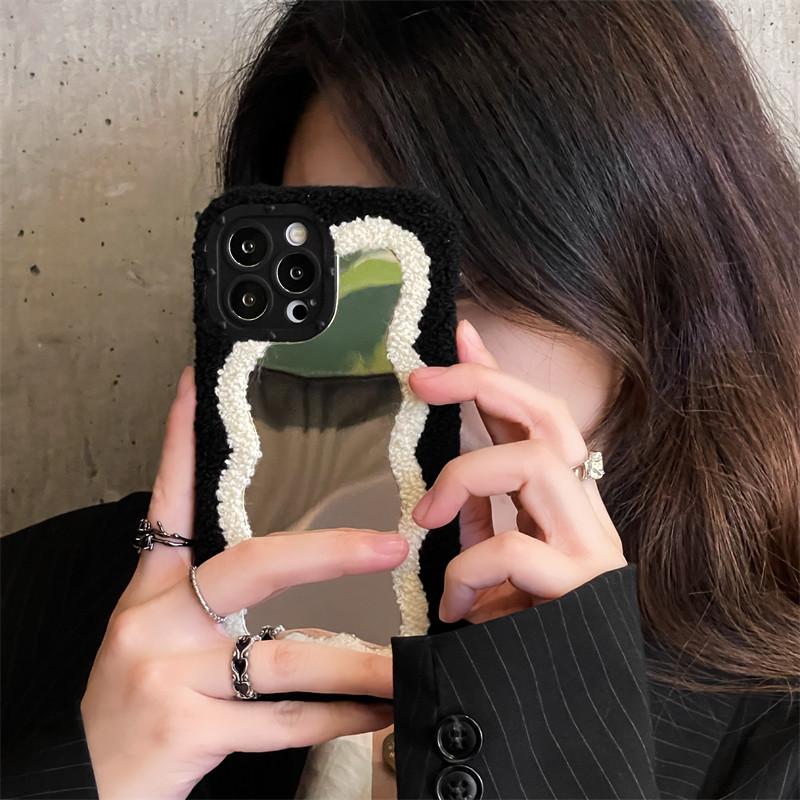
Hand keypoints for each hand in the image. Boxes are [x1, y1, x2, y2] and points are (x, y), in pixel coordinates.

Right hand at [81, 368, 404, 799]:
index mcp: (153, 591)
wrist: (81, 783)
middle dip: (327, 554)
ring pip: (283, 654)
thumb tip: (295, 570)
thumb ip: (212, 600)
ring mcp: (171, 673)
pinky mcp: (187, 729)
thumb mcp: (156, 635)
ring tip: (405, 663)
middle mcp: (159, 620)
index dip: (180, 439)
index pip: (170, 500)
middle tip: (388, 546)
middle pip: (251, 565)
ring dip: (355, 664)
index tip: (198, 384)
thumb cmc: (132, 703)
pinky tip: (374, 712)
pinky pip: (282, 719)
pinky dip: (336, 718)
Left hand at [409, 321, 625, 624]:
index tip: (459, 334)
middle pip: (548, 416)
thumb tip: (444, 482)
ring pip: (531, 463)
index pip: (535, 417)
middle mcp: (585, 513)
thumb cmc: (523, 632)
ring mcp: (590, 547)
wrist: (559, 708)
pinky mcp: (582, 588)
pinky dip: (467, 570)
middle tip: (423, 380)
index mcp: (560, 503)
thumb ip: (476, 517)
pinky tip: (455, 603)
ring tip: (427, 515)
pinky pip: (515, 550)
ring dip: (464, 478)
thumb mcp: (490, 563)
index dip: (496, 372)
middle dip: (482, 384)